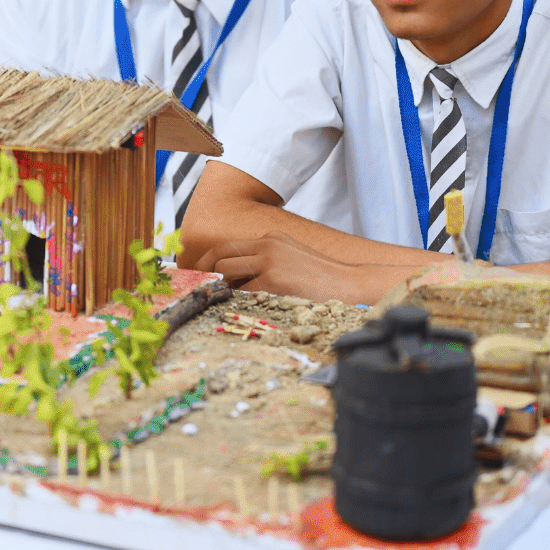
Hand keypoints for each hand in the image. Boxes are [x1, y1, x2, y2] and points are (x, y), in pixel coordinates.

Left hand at [199, 232, 393, 303]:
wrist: (350, 284)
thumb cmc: (322, 278)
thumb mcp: (292, 257)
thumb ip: (266, 261)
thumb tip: (236, 279)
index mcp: (271, 238)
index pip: (226, 246)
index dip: (207, 262)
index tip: (198, 276)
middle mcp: (267, 245)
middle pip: (221, 257)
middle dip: (208, 276)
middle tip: (203, 293)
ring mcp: (270, 262)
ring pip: (228, 275)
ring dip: (225, 291)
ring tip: (226, 304)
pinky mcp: (273, 281)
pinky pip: (244, 293)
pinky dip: (241, 303)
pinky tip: (245, 311)